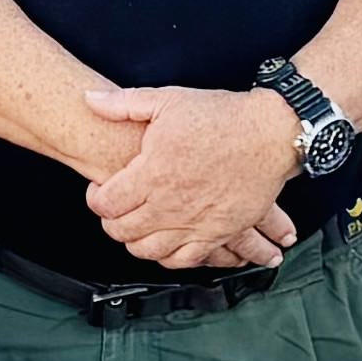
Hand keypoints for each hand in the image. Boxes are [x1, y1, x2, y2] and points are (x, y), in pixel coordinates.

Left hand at [82, 82, 301, 267]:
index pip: (105, 203)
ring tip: (138, 229)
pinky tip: (168, 247)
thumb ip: (124, 104)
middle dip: (112, 223)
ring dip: (137, 243)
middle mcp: (170, 204)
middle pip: (123, 232)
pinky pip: (187, 260)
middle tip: (116, 210)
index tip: (100, 190)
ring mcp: (195, 222)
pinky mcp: (219, 232)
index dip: (95, 198)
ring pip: (150, 251)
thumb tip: (91, 101)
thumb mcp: (168, 100)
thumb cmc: (223, 117)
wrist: (270, 133)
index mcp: (153, 173)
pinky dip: (171, 258)